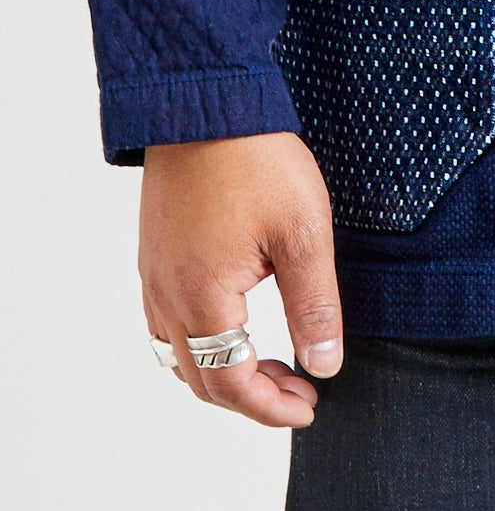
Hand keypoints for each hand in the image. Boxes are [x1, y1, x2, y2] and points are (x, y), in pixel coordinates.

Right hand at [140, 131, 341, 427]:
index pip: (228, 382)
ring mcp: (153, 273)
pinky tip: (236, 325)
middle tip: (299, 392)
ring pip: (178, 354)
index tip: (309, 408)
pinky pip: (167, 322)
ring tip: (272, 364)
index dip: (269, 407)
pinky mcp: (154, 253)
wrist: (207, 102)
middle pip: (199, 377)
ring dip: (222, 371)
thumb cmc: (257, 160)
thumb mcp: (303, 233)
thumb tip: (325, 366)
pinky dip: (201, 342)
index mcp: (200, 297)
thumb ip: (314, 306)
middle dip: (249, 396)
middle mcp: (165, 294)